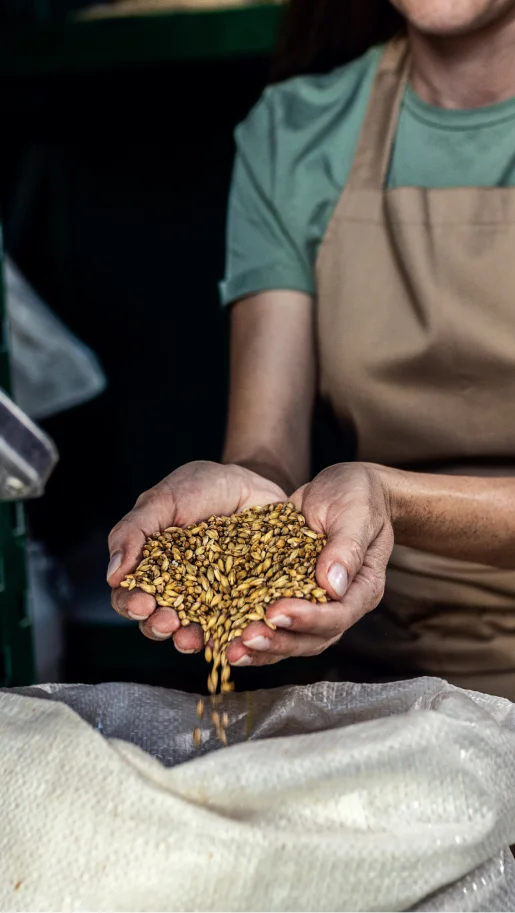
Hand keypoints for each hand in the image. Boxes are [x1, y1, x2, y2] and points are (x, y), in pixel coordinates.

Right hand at [108, 461, 286, 652]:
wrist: (251, 481)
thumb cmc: (201, 487)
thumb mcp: (162, 500)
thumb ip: (133, 532)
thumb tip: (113, 576)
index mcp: (150, 569)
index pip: (130, 597)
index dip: (131, 605)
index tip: (142, 603)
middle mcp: (178, 591)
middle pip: (158, 622)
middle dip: (158, 626)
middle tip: (168, 621)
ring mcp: (211, 599)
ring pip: (194, 631)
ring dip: (187, 639)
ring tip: (191, 637)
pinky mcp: (243, 602)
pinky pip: (234, 627)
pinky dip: (230, 638)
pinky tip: (229, 640)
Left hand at [225, 462, 394, 666]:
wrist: (346, 488)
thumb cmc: (357, 496)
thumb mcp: (355, 513)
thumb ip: (347, 547)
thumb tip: (333, 586)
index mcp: (362, 588)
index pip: (337, 616)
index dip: (307, 619)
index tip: (276, 612)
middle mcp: (340, 604)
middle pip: (312, 638)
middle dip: (278, 641)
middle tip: (246, 639)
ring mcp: (314, 604)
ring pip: (290, 638)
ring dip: (262, 648)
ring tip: (232, 651)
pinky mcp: (290, 596)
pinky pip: (272, 622)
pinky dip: (249, 631)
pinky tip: (222, 638)